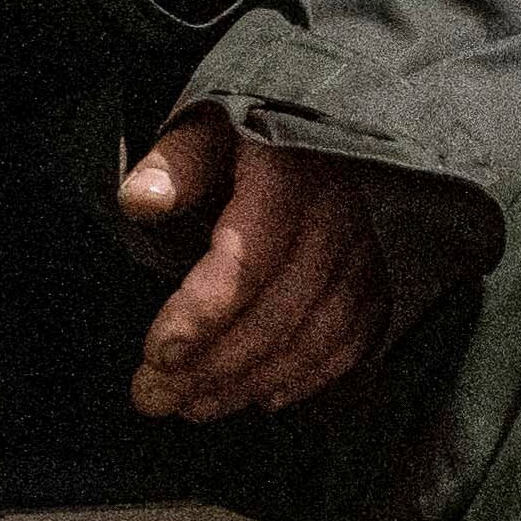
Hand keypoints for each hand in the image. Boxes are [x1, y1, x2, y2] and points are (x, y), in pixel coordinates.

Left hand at [115, 110, 467, 422]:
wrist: (328, 113)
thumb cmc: (249, 125)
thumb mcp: (207, 124)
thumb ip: (175, 163)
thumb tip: (139, 200)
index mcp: (289, 172)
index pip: (247, 258)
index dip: (202, 312)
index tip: (156, 354)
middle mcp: (338, 215)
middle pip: (277, 310)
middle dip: (212, 365)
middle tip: (152, 398)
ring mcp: (366, 249)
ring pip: (314, 334)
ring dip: (252, 380)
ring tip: (193, 407)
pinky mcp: (380, 272)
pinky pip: (353, 338)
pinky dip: (310, 375)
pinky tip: (264, 397)